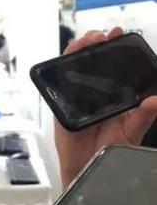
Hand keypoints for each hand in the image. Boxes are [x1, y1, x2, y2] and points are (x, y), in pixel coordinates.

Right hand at [54, 28, 156, 185]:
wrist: (87, 170)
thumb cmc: (109, 152)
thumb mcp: (132, 131)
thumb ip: (144, 116)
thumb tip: (155, 100)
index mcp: (112, 93)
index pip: (113, 64)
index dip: (114, 47)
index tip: (120, 34)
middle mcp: (93, 91)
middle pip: (90, 58)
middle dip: (94, 41)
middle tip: (102, 36)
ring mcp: (74, 96)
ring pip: (72, 65)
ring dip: (77, 49)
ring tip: (87, 41)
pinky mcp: (60, 104)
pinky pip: (57, 84)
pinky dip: (59, 69)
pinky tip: (67, 60)